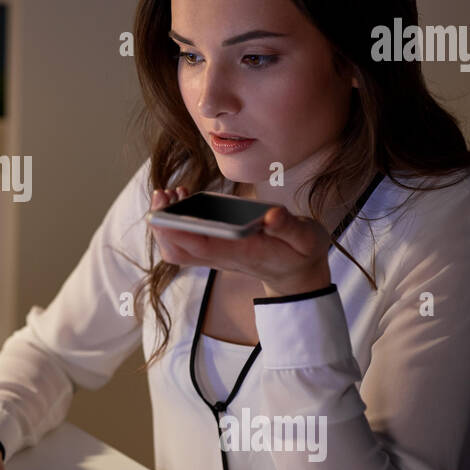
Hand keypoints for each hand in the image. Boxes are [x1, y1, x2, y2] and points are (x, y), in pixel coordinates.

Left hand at [149, 186, 333, 295]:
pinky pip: (183, 243)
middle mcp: (223, 257)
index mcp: (244, 252)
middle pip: (179, 251)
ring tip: (168, 194)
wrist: (297, 275)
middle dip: (162, 226)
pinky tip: (180, 200)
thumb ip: (290, 227)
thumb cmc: (301, 253)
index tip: (163, 213)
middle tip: (163, 195)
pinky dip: (173, 224)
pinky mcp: (213, 251)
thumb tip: (272, 215)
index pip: (204, 246)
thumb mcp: (306, 238)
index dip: (180, 231)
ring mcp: (215, 256)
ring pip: (176, 250)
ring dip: (164, 225)